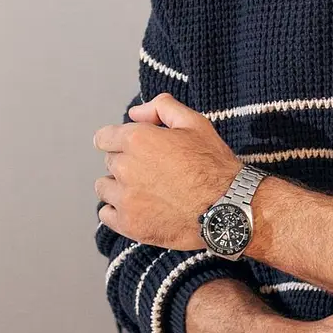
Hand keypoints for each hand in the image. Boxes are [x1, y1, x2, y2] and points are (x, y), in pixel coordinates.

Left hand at [92, 93, 242, 249]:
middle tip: (154, 171)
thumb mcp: (195, 123)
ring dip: (119, 187)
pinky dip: (118, 211)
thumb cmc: (214, 165)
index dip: (119, 140)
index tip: (130, 149)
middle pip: (110, 162)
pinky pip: (106, 214)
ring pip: (104, 188)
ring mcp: (125, 198)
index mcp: (137, 140)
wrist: (227, 208)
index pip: (104, 137)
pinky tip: (139, 209)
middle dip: (127, 163)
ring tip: (146, 191)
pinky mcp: (129, 224)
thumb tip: (135, 113)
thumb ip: (162, 108)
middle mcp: (125, 168)